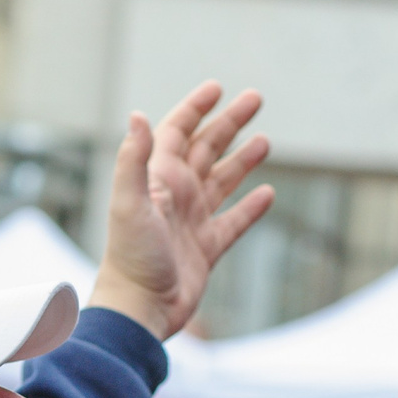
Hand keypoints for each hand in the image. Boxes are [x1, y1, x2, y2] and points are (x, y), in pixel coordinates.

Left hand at [88, 81, 274, 338]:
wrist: (139, 309)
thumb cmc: (131, 257)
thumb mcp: (130, 203)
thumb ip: (134, 159)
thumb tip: (138, 115)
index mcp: (158, 179)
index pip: (177, 132)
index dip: (195, 109)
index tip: (217, 88)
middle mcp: (175, 196)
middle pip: (206, 149)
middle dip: (229, 123)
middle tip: (256, 99)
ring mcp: (191, 222)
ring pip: (222, 181)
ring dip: (242, 159)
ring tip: (265, 140)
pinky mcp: (206, 249)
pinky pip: (233, 222)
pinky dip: (250, 207)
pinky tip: (267, 193)